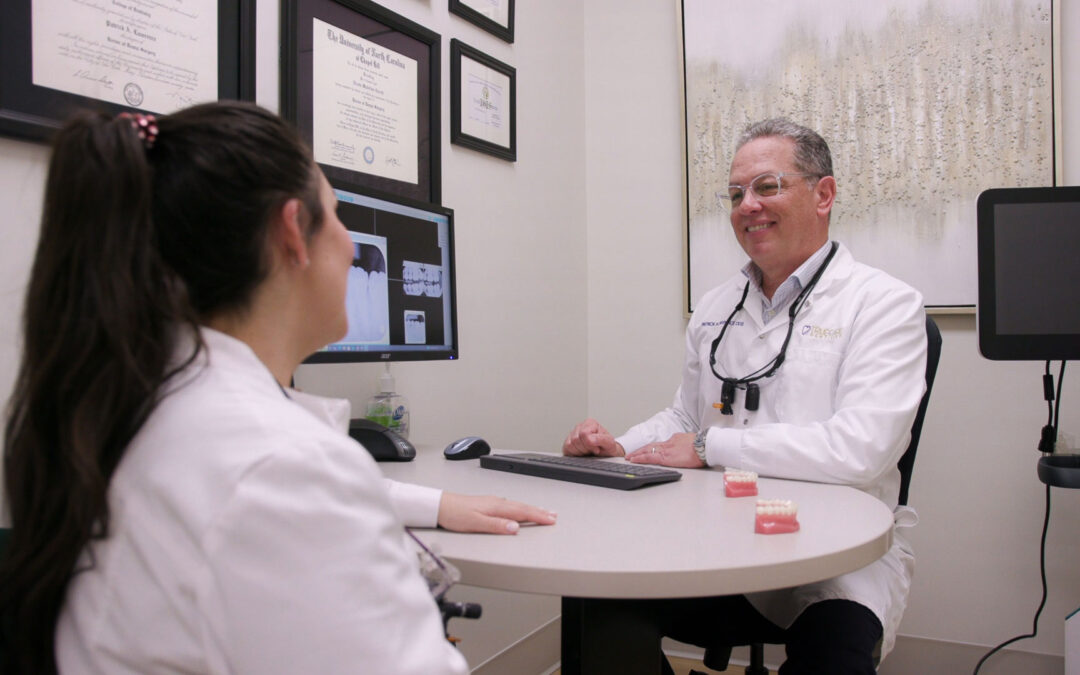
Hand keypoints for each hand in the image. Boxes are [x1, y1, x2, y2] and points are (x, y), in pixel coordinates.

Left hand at [437, 492, 556, 534]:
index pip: (522, 512)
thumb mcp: (475, 523)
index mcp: (496, 506)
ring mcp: (492, 502)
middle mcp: (496, 502)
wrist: (439, 506)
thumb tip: (515, 527)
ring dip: (531, 509)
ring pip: (517, 505)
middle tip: (554, 516)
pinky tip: (520, 511)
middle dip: (540, 511)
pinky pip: (510, 506)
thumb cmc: (454, 514)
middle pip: (523, 507)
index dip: (538, 516)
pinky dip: (520, 509)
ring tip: (543, 512)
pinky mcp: (487, 505)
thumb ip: (496, 525)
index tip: (551, 520)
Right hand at [562, 418, 624, 456]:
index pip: (584, 434)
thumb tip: (590, 440)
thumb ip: (601, 439)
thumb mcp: (610, 443)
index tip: (597, 448)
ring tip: (587, 451)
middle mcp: (580, 426)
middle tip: (592, 450)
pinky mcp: (567, 442)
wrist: (606, 454)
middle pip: (576, 439)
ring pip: (570, 445)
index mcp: (590, 423)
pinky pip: (566, 449)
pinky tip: (582, 453)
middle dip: (585, 448)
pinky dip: (574, 454)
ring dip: (580, 452)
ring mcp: (572, 434)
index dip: (590, 444)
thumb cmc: (607, 447)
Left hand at [625, 432, 702, 467]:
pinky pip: (649, 457)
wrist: (706, 445)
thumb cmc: (704, 445)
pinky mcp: (666, 458)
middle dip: (640, 450)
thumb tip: (684, 447)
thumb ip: (685, 444)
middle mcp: (668, 443)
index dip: (652, 447)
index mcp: (675, 440)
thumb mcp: (692, 441)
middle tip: (632, 453)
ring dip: (637, 454)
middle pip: (651, 445)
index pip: (660, 444)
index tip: (646, 449)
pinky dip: (640, 458)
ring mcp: (666, 450)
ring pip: (647, 450)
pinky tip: (634, 460)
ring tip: (629, 457)